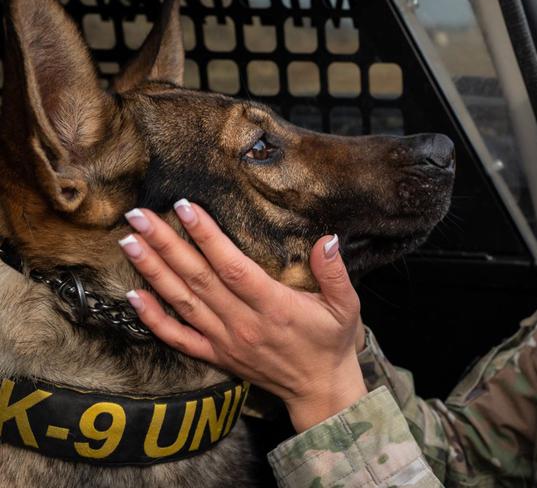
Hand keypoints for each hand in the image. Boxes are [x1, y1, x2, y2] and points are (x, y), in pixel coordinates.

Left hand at [118, 200, 367, 431]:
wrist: (319, 389)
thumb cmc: (332, 342)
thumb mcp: (346, 305)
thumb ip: (335, 272)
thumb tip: (328, 239)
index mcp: (274, 306)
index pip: (232, 267)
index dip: (207, 237)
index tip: (185, 208)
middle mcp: (243, 323)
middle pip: (198, 279)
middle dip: (166, 245)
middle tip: (140, 216)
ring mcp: (226, 341)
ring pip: (183, 302)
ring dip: (153, 272)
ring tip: (130, 243)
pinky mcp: (216, 356)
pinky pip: (178, 338)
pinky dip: (153, 318)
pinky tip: (132, 297)